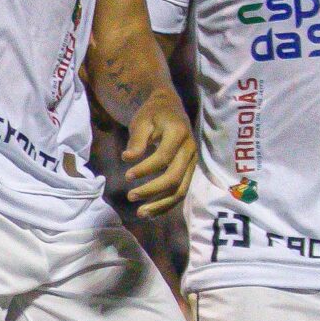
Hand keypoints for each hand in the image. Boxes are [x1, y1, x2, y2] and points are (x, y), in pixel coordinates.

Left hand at [119, 89, 194, 218]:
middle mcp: (190, 150)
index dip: (145, 169)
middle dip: (152, 191)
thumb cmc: (153, 114)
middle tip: (130, 197)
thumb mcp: (142, 121)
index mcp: (179, 134)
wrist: (170, 107)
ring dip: (161, 204)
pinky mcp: (190, 170)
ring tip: (141, 213)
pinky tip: (152, 212)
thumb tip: (128, 159)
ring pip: (181, 190)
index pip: (163, 158)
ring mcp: (193, 162)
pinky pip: (182, 190)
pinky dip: (167, 203)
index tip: (126, 176)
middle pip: (174, 178)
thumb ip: (137, 140)